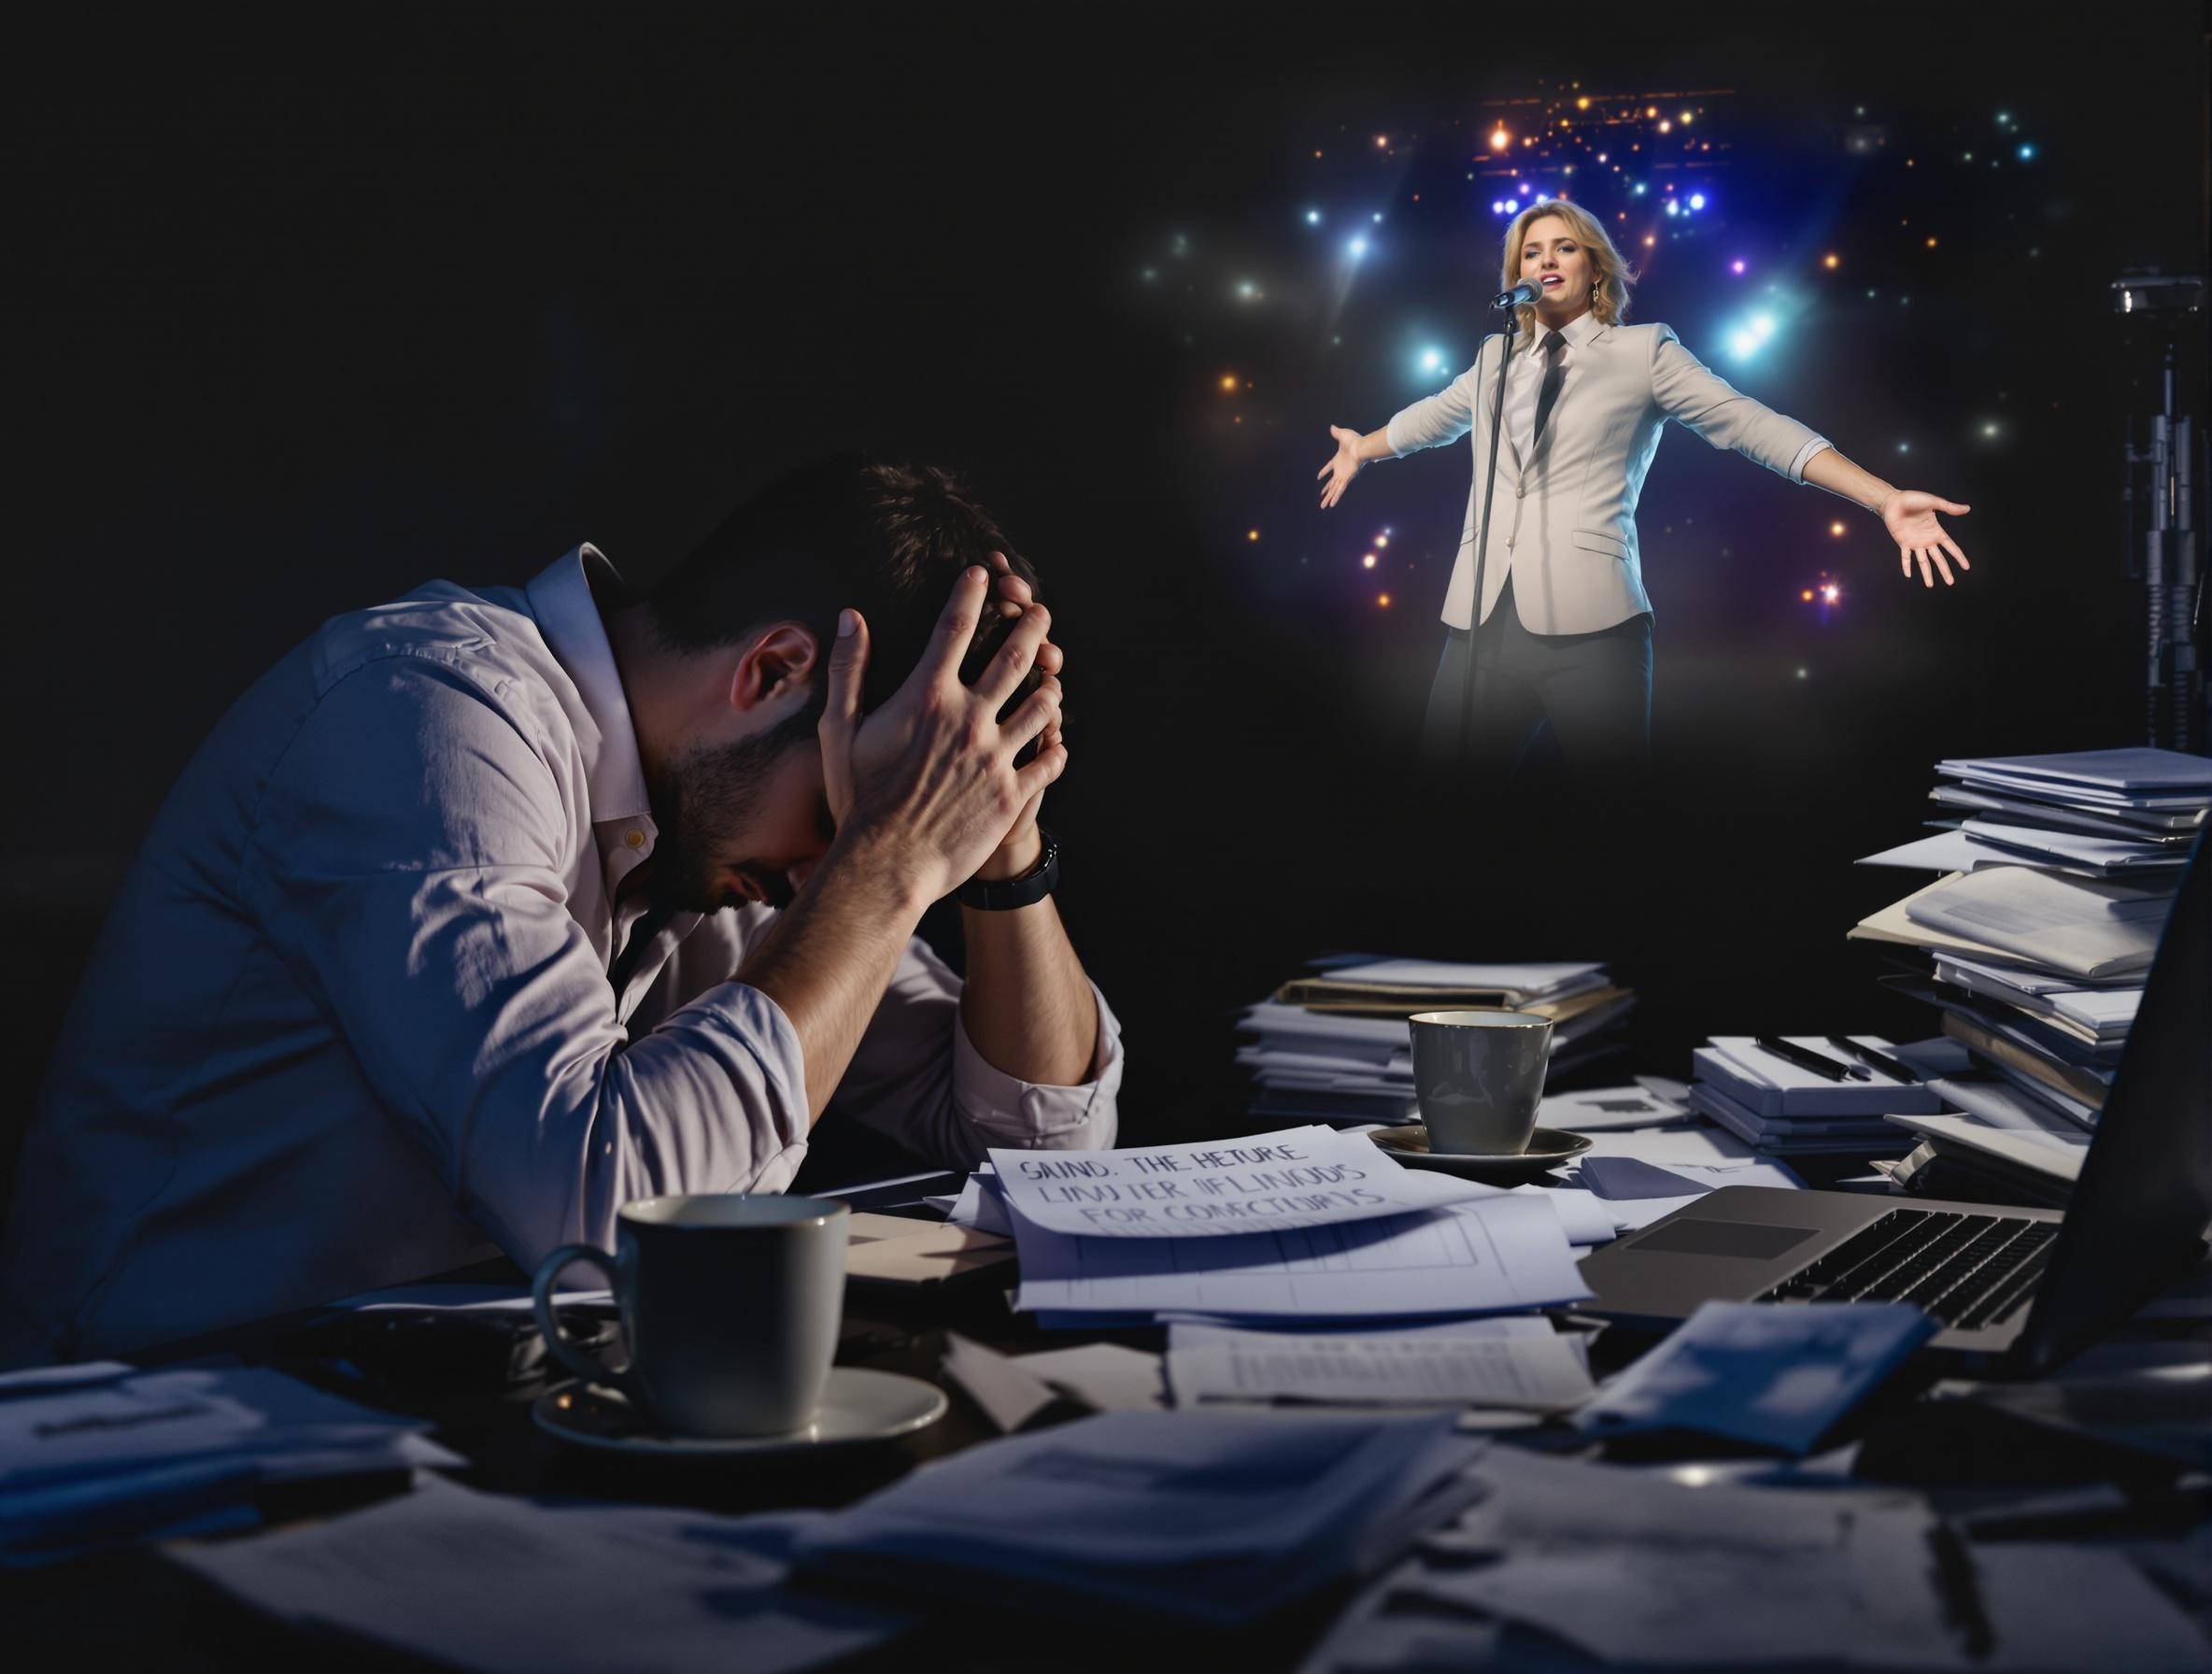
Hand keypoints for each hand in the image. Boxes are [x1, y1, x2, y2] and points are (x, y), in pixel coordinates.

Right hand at [817, 567, 1064, 904]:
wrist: (886, 862)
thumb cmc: (858, 796)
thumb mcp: (841, 730)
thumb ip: (848, 671)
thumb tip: (850, 618)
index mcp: (928, 697)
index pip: (955, 629)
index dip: (971, 595)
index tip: (982, 574)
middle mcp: (968, 718)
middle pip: (1014, 658)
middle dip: (1031, 627)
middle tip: (1041, 612)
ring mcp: (995, 756)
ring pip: (1040, 707)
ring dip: (1050, 686)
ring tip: (1053, 676)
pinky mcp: (1010, 794)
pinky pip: (1047, 762)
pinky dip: (1054, 749)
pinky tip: (1056, 743)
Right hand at [1316, 425, 1364, 509]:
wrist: (1362, 447)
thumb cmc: (1354, 441)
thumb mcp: (1342, 435)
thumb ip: (1336, 432)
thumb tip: (1332, 427)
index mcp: (1338, 460)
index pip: (1328, 467)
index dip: (1324, 472)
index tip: (1318, 477)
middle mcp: (1340, 470)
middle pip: (1331, 483)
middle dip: (1326, 491)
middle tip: (1322, 497)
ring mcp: (1343, 476)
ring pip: (1334, 490)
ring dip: (1328, 498)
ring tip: (1323, 507)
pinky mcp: (1346, 479)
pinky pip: (1339, 490)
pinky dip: (1335, 498)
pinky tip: (1331, 505)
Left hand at [1880, 490, 1971, 587]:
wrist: (1894, 501)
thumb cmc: (1914, 499)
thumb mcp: (1934, 503)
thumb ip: (1949, 508)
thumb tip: (1967, 508)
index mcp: (1937, 532)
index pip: (1951, 547)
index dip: (1959, 557)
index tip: (1966, 567)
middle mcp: (1927, 540)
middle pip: (1939, 559)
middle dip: (1945, 571)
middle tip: (1951, 582)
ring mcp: (1915, 543)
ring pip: (1923, 562)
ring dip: (1927, 573)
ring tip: (1930, 585)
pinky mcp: (1903, 543)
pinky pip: (1905, 557)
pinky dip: (1906, 566)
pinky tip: (1909, 575)